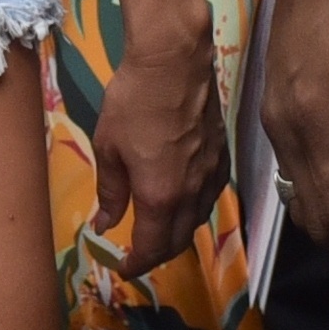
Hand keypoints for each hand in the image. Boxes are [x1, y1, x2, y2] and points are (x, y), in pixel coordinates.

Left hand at [88, 13, 227, 274]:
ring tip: (158, 229)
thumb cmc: (133, 102)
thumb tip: (106, 224)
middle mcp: (191, 194)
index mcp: (160, 197)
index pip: (152, 247)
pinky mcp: (222, 157)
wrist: (174, 62)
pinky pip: (210, 197)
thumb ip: (110, 191)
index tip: (123, 267)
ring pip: (197, 220)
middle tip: (138, 253)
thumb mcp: (109, 146)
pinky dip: (194, 209)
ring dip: (177, 233)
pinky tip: (183, 199)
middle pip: (178, 241)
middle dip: (157, 254)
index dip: (136, 263)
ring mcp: (211, 176)